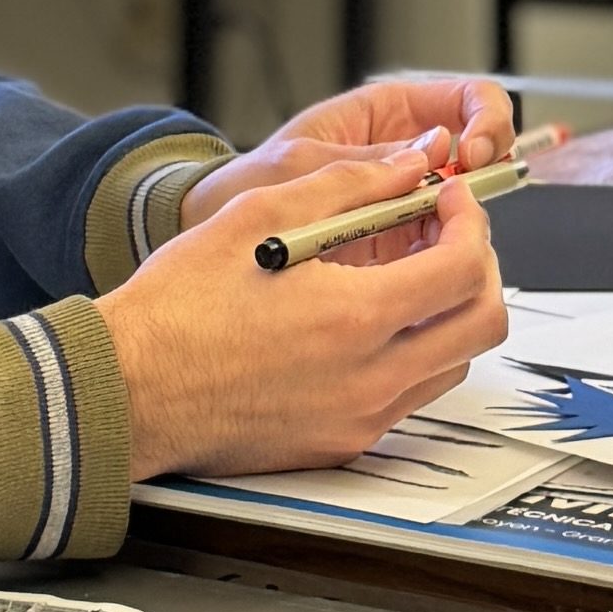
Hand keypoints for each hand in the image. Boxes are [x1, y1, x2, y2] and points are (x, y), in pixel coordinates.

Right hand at [101, 144, 511, 477]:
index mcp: (356, 317)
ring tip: (401, 276)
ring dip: (445, 314)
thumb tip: (409, 167)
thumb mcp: (260, 214)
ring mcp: (361, 419)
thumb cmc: (179, 308)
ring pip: (451, 364)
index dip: (470, 224)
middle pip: (481, 324)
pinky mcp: (342, 443)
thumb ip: (348, 185)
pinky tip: (362, 323)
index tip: (449, 202)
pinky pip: (406, 396)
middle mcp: (371, 378)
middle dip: (479, 268)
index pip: (464, 269)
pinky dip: (408, 353)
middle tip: (445, 238)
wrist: (131, 388)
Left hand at [182, 72, 514, 242]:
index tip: (473, 152)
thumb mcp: (297, 164)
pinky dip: (444, 258)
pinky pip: (439, 247)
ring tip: (444, 239)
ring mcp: (406, 202)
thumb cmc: (244, 184)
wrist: (216, 237)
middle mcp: (406, 155)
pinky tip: (428, 269)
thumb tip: (431, 152)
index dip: (484, 120)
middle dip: (487, 172)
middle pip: (482, 153)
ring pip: (466, 204)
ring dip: (466, 220)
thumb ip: (361, 162)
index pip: (467, 99)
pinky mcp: (399, 246)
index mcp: (387, 114)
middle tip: (468, 199)